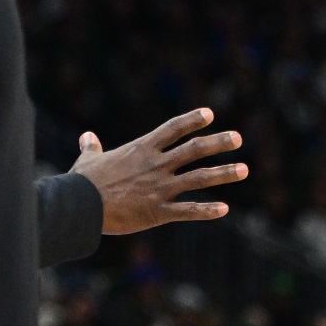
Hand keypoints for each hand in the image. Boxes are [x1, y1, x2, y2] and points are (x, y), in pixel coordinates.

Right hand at [71, 108, 246, 234]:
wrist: (81, 206)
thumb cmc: (82, 183)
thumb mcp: (88, 161)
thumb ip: (92, 148)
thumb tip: (87, 137)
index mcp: (142, 149)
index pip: (173, 129)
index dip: (192, 120)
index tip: (210, 114)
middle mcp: (156, 165)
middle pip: (194, 150)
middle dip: (218, 143)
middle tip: (238, 138)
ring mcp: (160, 188)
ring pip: (199, 178)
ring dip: (223, 173)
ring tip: (244, 169)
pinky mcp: (158, 211)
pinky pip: (188, 210)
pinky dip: (207, 210)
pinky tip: (225, 209)